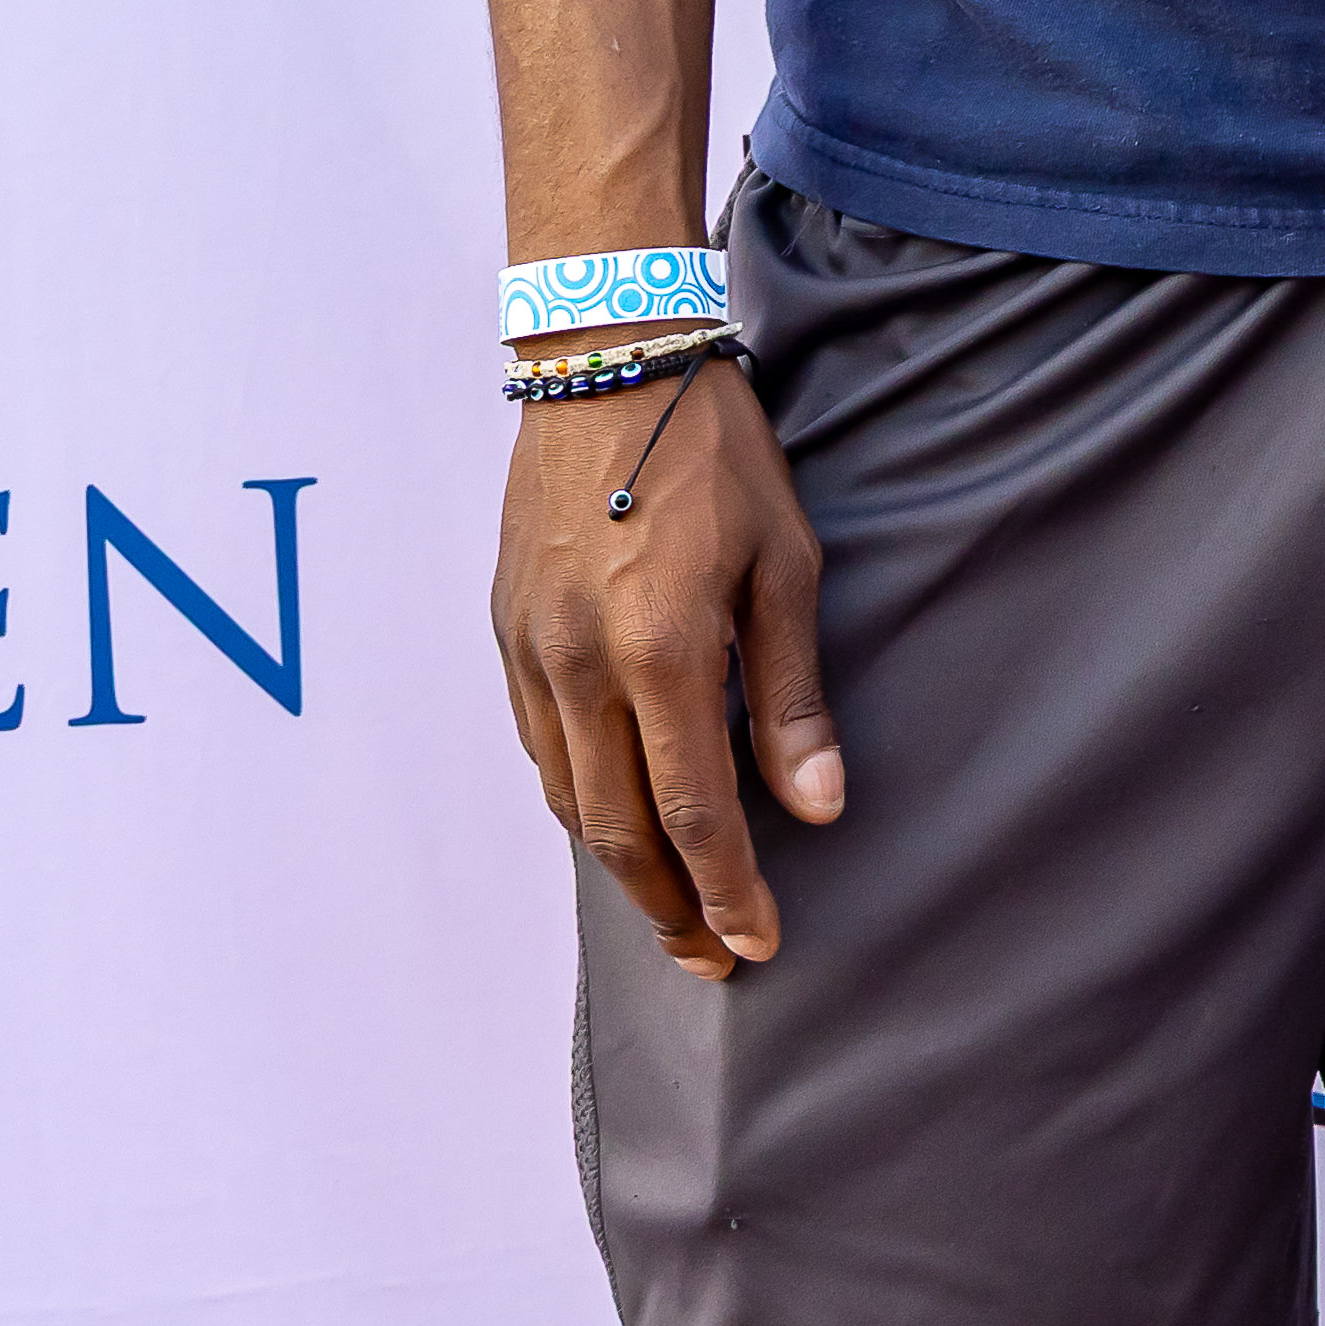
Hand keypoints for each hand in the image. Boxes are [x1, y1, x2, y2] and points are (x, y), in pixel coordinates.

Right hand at [490, 353, 838, 982]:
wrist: (606, 366)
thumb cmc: (716, 456)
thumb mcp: (788, 564)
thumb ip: (794, 695)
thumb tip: (819, 808)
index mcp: (661, 654)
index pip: (694, 812)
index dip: (728, 890)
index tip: (759, 944)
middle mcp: (579, 668)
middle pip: (618, 830)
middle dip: (669, 907)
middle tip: (713, 959)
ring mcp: (530, 654)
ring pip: (568, 799)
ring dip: (620, 865)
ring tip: (673, 906)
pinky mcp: (505, 634)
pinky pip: (539, 748)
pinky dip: (578, 801)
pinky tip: (616, 817)